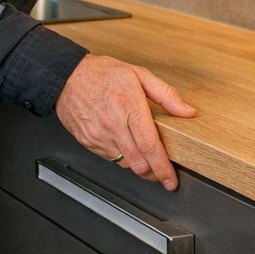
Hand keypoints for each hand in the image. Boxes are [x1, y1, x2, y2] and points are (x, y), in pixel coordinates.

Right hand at [54, 55, 195, 189]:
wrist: (66, 76)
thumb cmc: (102, 73)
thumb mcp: (139, 75)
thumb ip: (166, 95)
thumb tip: (187, 111)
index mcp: (129, 105)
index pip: (150, 145)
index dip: (163, 167)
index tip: (171, 179)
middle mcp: (113, 123)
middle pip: (138, 162)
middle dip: (154, 174)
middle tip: (163, 174)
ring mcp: (98, 135)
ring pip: (125, 164)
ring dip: (138, 165)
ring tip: (143, 155)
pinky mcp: (88, 141)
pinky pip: (110, 158)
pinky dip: (121, 157)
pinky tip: (124, 144)